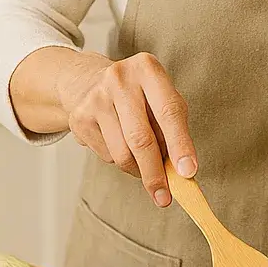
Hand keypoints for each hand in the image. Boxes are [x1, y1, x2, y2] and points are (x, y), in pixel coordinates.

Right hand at [55, 51, 196, 205]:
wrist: (87, 82)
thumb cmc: (138, 95)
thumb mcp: (160, 97)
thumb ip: (173, 129)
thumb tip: (181, 171)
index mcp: (147, 69)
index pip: (169, 112)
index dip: (180, 145)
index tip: (188, 172)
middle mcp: (119, 79)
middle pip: (141, 138)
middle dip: (155, 173)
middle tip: (165, 197)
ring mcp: (95, 98)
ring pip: (122, 153)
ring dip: (138, 171)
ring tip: (146, 167)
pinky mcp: (79, 118)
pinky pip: (107, 155)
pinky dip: (120, 162)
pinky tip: (120, 145)